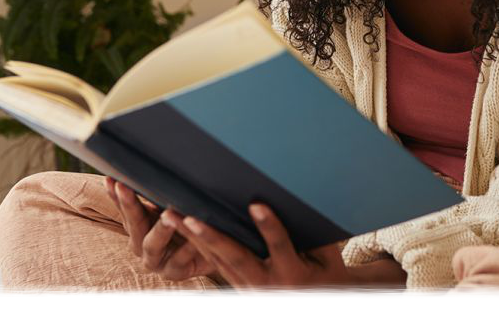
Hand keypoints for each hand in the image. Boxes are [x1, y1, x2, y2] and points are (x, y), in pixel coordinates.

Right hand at [103, 176, 219, 282]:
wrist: (209, 252)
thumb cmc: (185, 225)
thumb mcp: (171, 207)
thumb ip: (159, 195)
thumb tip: (152, 165)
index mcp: (137, 226)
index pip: (124, 208)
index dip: (116, 195)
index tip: (111, 179)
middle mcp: (140, 244)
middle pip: (133, 224)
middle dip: (129, 205)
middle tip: (125, 187)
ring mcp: (155, 260)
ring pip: (153, 244)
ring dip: (160, 229)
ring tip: (168, 214)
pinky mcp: (173, 272)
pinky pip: (179, 260)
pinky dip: (186, 249)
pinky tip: (193, 239)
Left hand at [167, 202, 353, 289]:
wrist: (320, 302)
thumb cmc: (325, 272)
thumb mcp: (325, 254)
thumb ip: (308, 231)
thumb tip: (296, 196)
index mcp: (293, 273)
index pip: (280, 246)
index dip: (268, 226)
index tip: (256, 205)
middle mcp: (267, 283)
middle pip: (236, 258)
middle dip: (212, 237)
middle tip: (191, 218)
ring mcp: (249, 288)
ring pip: (218, 261)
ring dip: (193, 238)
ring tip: (173, 216)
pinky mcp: (238, 287)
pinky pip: (215, 265)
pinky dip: (197, 246)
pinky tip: (181, 227)